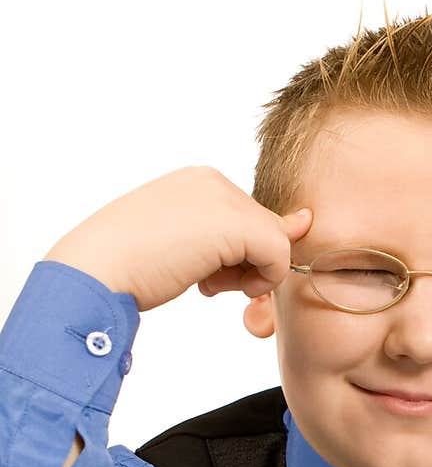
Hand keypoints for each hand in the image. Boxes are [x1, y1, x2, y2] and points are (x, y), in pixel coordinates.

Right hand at [40, 166, 313, 312]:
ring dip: (248, 276)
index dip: (237, 257)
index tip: (207, 274)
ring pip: (276, 243)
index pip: (249, 220)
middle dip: (243, 267)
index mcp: (198, 181)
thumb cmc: (130, 266)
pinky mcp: (237, 224)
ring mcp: (225, 197)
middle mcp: (214, 180)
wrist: (94, 270)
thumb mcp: (189, 245)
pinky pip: (280, 256)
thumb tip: (303, 222)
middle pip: (264, 233)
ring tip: (204, 283)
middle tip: (204, 282)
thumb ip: (239, 237)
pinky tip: (214, 286)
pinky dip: (260, 282)